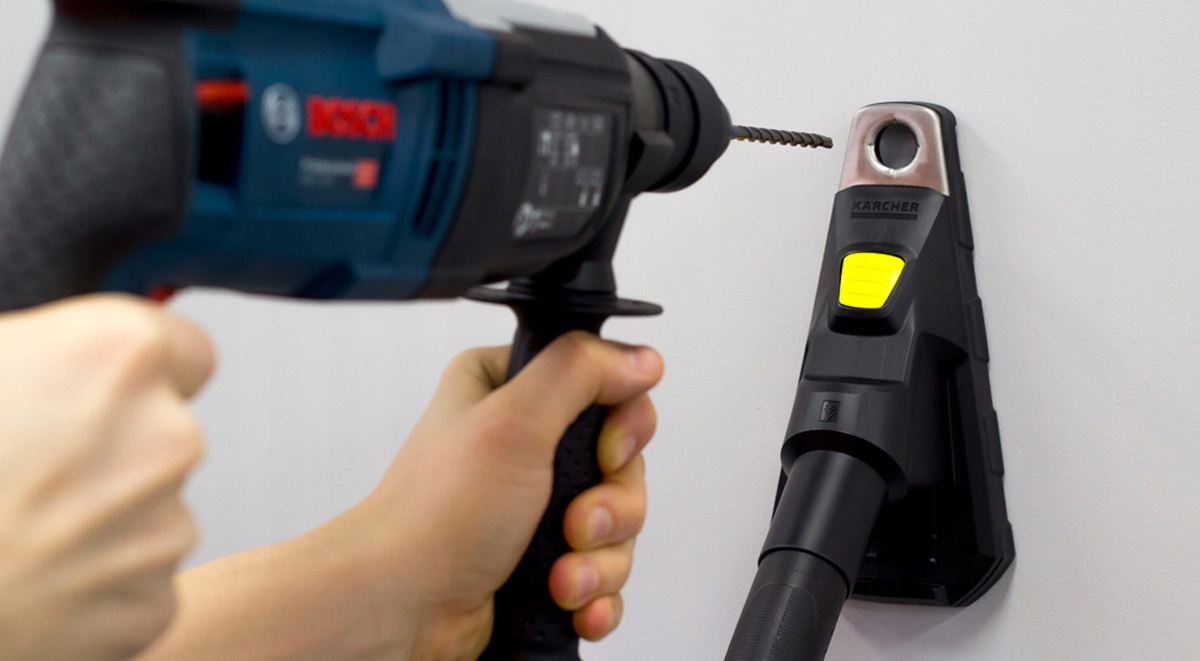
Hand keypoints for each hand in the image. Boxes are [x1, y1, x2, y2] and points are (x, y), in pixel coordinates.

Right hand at [0, 295, 213, 660]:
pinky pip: (137, 585)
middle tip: (29, 472)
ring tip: (17, 531)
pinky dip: (95, 590)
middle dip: (113, 452)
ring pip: (152, 513)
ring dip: (103, 522)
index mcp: (119, 355)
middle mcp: (165, 436)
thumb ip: (45, 353)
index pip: (185, 352)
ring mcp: (164, 528)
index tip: (103, 394)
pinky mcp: (149, 605)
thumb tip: (58, 362)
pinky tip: (29, 582)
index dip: (137, 377)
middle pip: (166, 437)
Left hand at [358, 332, 662, 658]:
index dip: (623, 426)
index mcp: (510, 388)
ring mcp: (537, 504)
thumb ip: (580, 373)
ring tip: (560, 578)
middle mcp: (525, 441)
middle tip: (574, 524)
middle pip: (624, 462)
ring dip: (599, 559)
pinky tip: (572, 605)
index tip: (606, 453)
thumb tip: (639, 359)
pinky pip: (606, 572)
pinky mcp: (545, 558)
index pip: (608, 385)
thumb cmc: (433, 518)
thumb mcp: (512, 422)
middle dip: (611, 507)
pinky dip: (595, 593)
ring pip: (619, 523)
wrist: (401, 610)